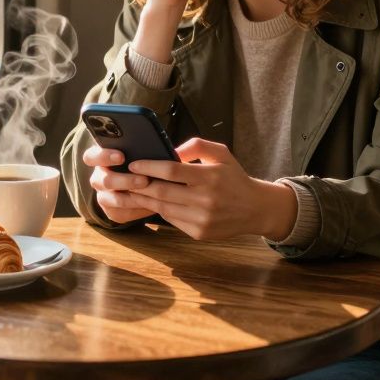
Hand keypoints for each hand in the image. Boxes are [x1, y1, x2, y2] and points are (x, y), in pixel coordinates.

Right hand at [82, 145, 155, 223]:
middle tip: (144, 179)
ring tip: (151, 194)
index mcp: (99, 160)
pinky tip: (152, 205)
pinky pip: (122, 213)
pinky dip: (138, 210)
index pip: (91, 157)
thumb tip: (153, 146)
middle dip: (126, 180)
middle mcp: (98, 178)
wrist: (145, 181)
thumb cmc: (140, 160)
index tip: (121, 156)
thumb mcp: (137, 152)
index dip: (104, 156)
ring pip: (112, 200)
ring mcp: (103, 196)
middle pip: (105, 181)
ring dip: (132, 198)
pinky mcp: (112, 212)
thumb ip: (138, 148)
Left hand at [124, 138, 296, 240]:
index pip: (171, 171)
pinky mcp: (199, 233)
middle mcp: (205, 200)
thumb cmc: (234, 177)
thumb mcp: (221, 153)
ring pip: (163, 208)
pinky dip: (159, 210)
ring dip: (144, 199)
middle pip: (162, 192)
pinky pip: (172, 220)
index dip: (148, 167)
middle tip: (124, 178)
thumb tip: (170, 151)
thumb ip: (196, 146)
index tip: (134, 163)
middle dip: (139, 185)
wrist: (255, 208)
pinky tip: (151, 202)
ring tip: (131, 190)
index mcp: (210, 177)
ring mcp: (202, 219)